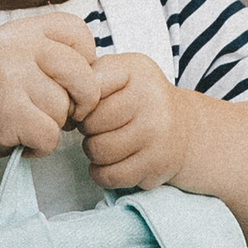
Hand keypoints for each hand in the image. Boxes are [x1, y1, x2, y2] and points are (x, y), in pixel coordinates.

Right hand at [0, 15, 100, 160]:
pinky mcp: (7, 115)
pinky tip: (25, 140)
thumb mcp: (17, 51)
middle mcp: (16, 48)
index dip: (86, 60)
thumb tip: (100, 72)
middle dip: (82, 100)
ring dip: (55, 124)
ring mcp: (10, 80)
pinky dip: (42, 146)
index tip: (68, 77)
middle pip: (83, 75)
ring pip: (65, 109)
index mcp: (23, 29)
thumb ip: (54, 51)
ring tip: (31, 121)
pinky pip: (50, 135)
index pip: (80, 33)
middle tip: (65, 110)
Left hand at [71, 50, 191, 193]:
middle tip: (100, 127)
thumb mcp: (120, 73)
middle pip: (90, 123)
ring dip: (94, 152)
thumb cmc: (140, 100)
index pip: (88, 88)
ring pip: (97, 151)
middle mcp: (151, 100)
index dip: (79, 102)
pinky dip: (102, 173)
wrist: (184, 129)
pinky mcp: (156, 165)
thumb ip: (90, 77)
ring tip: (107, 142)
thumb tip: (63, 108)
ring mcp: (157, 134)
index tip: (86, 107)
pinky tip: (112, 161)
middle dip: (87, 129)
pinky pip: (109, 176)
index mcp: (137, 71)